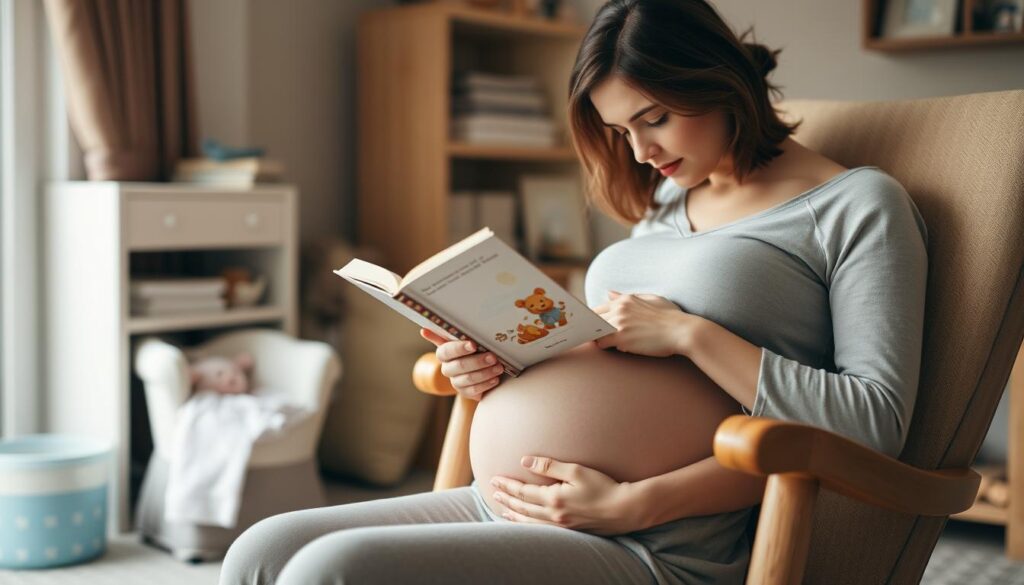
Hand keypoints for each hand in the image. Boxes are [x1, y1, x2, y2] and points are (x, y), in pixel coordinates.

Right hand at [419, 329, 502, 400]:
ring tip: (499, 367)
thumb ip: (452, 333)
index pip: (446, 351)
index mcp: (444, 352)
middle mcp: (447, 368)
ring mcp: (455, 382)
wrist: (484, 366)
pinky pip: (474, 390)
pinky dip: (486, 384)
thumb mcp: (467, 339)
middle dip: (478, 361)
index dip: (459, 348)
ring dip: (486, 373)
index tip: (473, 345)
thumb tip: (423, 331)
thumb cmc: (475, 349)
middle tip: (493, 357)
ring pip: (468, 379)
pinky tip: (495, 379)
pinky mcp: (465, 392)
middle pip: (459, 366)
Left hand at [490, 456, 643, 535]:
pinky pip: (541, 529)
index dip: (508, 485)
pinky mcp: (569, 530)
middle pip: (523, 507)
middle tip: (493, 492)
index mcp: (554, 498)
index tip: (495, 480)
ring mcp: (561, 525)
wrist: (624, 509)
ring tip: (502, 509)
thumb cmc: (603, 486)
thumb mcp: (577, 470)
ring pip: (529, 521)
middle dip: (507, 498)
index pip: (523, 491)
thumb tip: (525, 461)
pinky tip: (525, 522)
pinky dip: (528, 525)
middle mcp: (554, 514)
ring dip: (514, 514)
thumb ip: (550, 466)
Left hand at [593, 291, 698, 356]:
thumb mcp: (651, 300)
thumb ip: (628, 297)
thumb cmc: (671, 317)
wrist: (682, 331)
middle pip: (593, 319)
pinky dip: (607, 347)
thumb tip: (609, 294)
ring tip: (610, 343)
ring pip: (595, 331)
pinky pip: (602, 343)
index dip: (595, 320)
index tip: (598, 328)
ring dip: (600, 338)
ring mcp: (619, 322)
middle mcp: (620, 308)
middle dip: (594, 329)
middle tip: (600, 338)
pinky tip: (618, 348)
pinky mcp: (621, 336)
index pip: (598, 308)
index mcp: (625, 299)